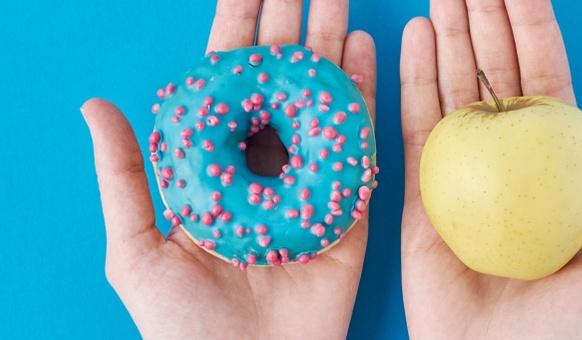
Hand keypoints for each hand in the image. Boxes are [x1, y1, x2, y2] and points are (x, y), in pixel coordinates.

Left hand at [82, 1, 374, 337]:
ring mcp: (311, 185)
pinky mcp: (350, 210)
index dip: (237, 36)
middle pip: (282, 86)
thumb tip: (96, 105)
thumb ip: (125, 176)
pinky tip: (365, 54)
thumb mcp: (137, 251)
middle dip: (293, 30)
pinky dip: (366, 98)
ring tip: (339, 0)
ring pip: (323, 104)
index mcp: (215, 171)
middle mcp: (265, 169)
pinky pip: (361, 146)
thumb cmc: (183, 327)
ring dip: (332, 50)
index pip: (226, 89)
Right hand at [399, 1, 581, 338]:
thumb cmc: (566, 331)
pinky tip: (416, 37)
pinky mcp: (420, 194)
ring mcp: (459, 172)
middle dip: (483, 20)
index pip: (544, 79)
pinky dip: (412, 81)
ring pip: (452, 91)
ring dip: (448, 37)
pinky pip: (414, 128)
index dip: (532, 27)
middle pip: (494, 75)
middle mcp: (506, 160)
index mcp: (555, 165)